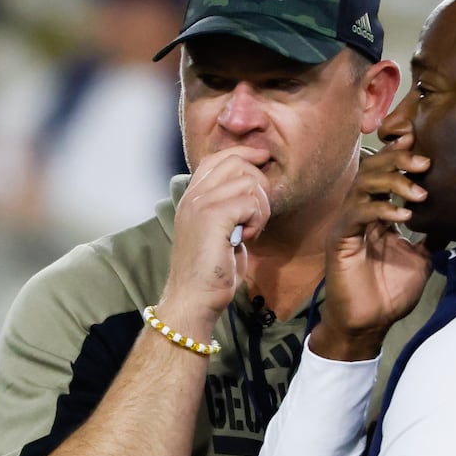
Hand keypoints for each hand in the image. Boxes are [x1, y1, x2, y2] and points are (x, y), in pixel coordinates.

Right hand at [159, 146, 271, 339]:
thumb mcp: (222, 233)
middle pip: (237, 162)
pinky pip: (250, 202)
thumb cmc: (212, 274)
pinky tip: (248, 238)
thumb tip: (255, 193)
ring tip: (251, 231)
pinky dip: (257, 220)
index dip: (244, 155)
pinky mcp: (212, 217)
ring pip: (248, 181)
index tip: (264, 162)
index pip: (218, 157)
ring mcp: (200, 204)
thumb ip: (233, 210)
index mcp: (192, 197)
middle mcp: (193, 195)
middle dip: (259, 185)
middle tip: (256, 217)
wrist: (193, 300)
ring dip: (260, 207)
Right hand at [311, 135, 432, 360]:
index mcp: (376, 214)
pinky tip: (404, 215)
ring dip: (392, 181)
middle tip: (424, 162)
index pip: (384, 173)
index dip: (399, 156)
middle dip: (398, 160)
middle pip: (371, 169)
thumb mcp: (420, 259)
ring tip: (418, 191)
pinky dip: (381, 209)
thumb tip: (454, 220)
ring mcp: (348, 224)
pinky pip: (358, 213)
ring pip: (363, 184)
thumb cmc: (389, 293)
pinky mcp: (340, 239)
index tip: (424, 147)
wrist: (368, 324)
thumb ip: (431, 237)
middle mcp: (359, 213)